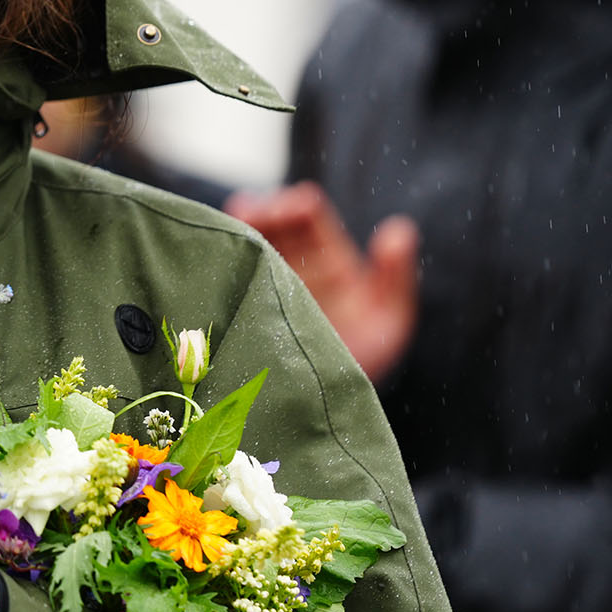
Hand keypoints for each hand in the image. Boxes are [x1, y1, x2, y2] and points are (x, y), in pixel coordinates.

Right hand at [226, 183, 418, 381]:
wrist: (322, 407)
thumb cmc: (360, 364)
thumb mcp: (386, 322)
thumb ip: (394, 277)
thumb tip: (399, 229)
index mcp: (327, 256)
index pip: (306, 212)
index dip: (293, 204)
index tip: (283, 212)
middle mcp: (292, 261)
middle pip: (268, 218)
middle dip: (257, 211)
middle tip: (246, 219)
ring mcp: (264, 281)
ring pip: (243, 240)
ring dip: (233, 230)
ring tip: (227, 234)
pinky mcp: (239, 303)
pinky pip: (223, 272)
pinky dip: (215, 258)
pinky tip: (212, 259)